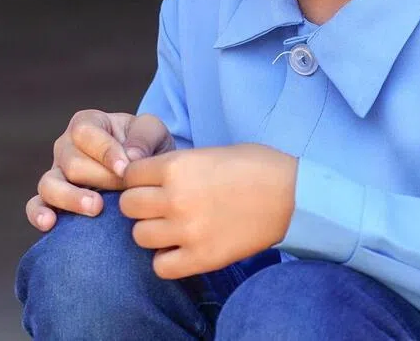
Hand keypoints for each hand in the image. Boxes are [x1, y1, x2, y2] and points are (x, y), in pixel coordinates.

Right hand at [26, 109, 174, 229]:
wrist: (145, 176)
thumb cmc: (147, 149)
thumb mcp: (153, 132)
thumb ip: (144, 137)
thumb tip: (131, 156)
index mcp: (87, 124)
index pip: (85, 133)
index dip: (105, 151)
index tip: (126, 169)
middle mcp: (65, 146)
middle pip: (72, 163)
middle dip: (100, 179)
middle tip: (124, 192)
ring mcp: (56, 173)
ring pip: (49, 184)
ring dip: (71, 197)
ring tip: (96, 208)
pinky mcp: (52, 200)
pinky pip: (35, 205)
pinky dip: (38, 214)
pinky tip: (50, 223)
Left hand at [120, 144, 296, 278]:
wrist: (291, 195)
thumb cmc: (251, 166)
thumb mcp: (205, 153)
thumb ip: (174, 166)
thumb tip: (149, 175)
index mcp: (174, 166)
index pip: (129, 174)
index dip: (136, 178)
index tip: (148, 182)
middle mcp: (175, 198)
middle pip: (128, 206)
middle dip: (138, 205)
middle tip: (156, 206)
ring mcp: (188, 230)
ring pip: (139, 236)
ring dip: (150, 232)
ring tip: (168, 228)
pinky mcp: (203, 257)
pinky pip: (162, 267)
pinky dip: (166, 260)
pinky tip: (179, 250)